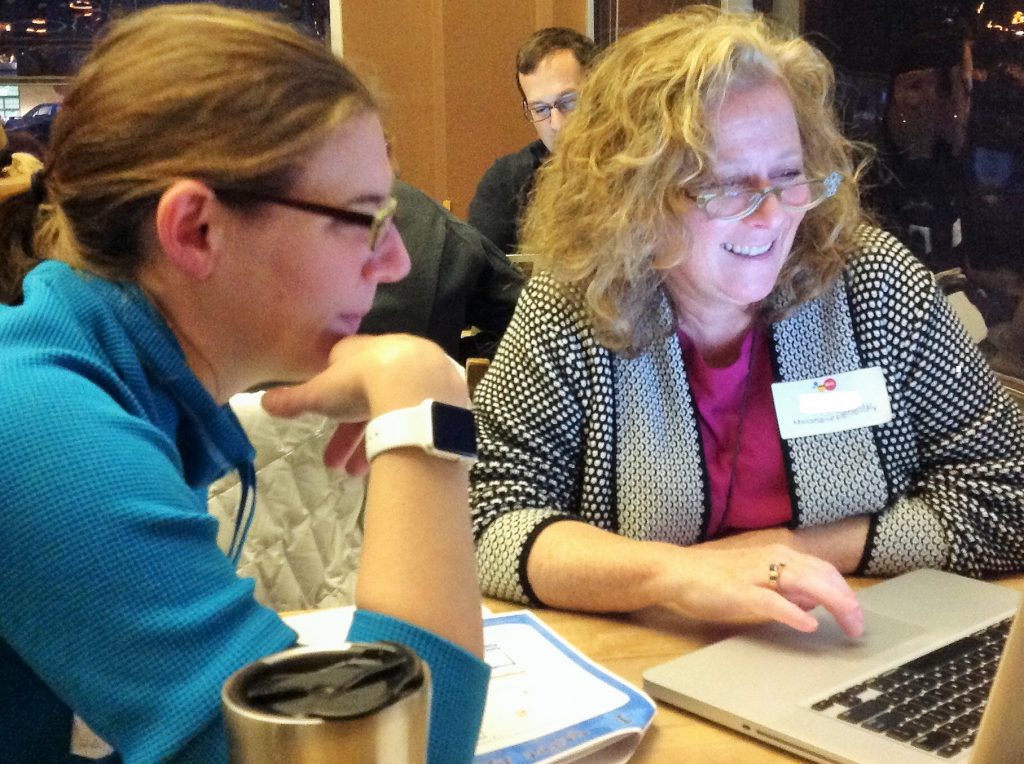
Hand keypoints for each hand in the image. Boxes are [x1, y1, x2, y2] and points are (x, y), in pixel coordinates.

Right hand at [261, 334, 466, 474]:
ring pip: (394, 409)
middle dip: (349, 435)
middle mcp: (392, 356)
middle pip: (367, 397)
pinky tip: (399, 456)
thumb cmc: (362, 384)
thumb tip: (263, 401)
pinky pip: (418, 415)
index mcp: (362, 350)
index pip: (341, 366)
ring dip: (375, 443)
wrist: (417, 386)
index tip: (323, 417)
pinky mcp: (443, 391)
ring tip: (360, 476)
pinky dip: (404, 434)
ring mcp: (421, 372)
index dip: (330, 394)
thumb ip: (294, 399)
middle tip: (338, 468)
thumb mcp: (321, 394)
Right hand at [663, 543, 863, 636]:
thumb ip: (787, 588)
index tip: (857, 616)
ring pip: (805, 583)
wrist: (677, 571)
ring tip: (848, 624)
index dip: (846, 593)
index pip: (825, 570)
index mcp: (779, 556)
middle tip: (859, 627)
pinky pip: (771, 601)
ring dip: (832, 604)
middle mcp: (772, 559)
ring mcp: (756, 574)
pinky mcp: (738, 591)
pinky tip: (808, 624)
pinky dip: (793, 612)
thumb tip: (815, 600)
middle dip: (847, 601)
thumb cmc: (716, 577)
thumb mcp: (760, 579)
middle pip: (822, 576)